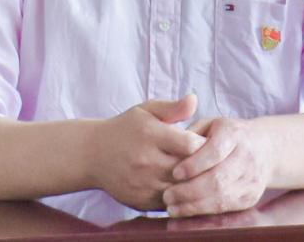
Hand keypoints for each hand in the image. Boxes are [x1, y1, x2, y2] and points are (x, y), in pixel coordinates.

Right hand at [89, 94, 204, 210]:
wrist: (92, 155)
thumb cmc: (126, 129)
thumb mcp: (146, 110)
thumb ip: (173, 107)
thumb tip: (194, 100)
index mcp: (150, 134)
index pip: (190, 145)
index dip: (204, 145)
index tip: (207, 143)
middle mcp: (146, 161)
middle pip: (189, 170)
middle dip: (204, 167)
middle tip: (211, 161)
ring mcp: (142, 184)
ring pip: (181, 190)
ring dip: (193, 184)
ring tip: (201, 176)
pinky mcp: (140, 202)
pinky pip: (170, 203)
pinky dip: (180, 198)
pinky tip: (184, 188)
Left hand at [162, 116, 273, 216]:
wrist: (264, 149)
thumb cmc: (227, 134)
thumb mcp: (211, 124)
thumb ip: (191, 133)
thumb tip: (169, 148)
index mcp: (234, 134)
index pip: (215, 151)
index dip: (194, 164)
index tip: (174, 173)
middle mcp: (246, 157)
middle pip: (218, 179)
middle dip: (189, 191)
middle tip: (167, 195)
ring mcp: (251, 179)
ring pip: (221, 197)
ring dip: (193, 206)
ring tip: (172, 207)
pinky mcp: (250, 197)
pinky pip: (225, 208)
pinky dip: (203, 212)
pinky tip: (186, 211)